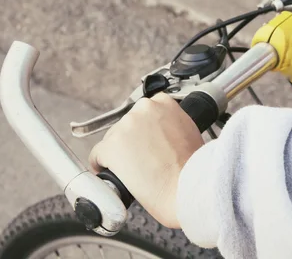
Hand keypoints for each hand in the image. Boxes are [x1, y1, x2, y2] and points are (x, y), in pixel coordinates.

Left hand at [89, 93, 203, 228]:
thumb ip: (173, 125)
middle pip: (128, 124)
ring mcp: (126, 126)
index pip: (145, 112)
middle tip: (144, 160)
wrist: (188, 188)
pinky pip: (97, 155)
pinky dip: (102, 166)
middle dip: (133, 141)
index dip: (146, 130)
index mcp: (165, 103)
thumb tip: (162, 134)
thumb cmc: (193, 168)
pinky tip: (113, 175)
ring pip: (113, 139)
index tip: (148, 142)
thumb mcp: (190, 133)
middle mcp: (143, 109)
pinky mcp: (111, 146)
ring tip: (135, 171)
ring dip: (120, 153)